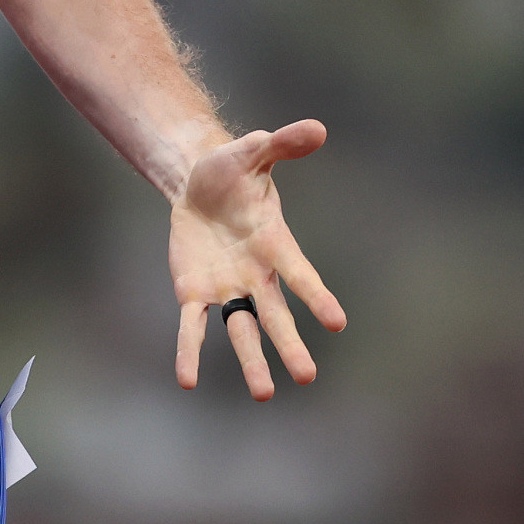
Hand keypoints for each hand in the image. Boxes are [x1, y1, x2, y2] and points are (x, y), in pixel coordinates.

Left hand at [169, 119, 345, 399]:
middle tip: (306, 376)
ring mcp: (227, 287)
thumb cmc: (231, 169)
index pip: (299, 273)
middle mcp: (256, 274)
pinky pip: (194, 327)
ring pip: (242, 329)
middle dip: (289, 344)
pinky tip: (187, 381)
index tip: (336, 321)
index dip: (316, 296)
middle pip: (275, 314)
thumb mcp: (251, 151)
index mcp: (274, 243)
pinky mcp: (195, 293)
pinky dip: (189, 351)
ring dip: (251, 360)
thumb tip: (317, 128)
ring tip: (265, 394)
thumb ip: (280, 144)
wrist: (197, 183)